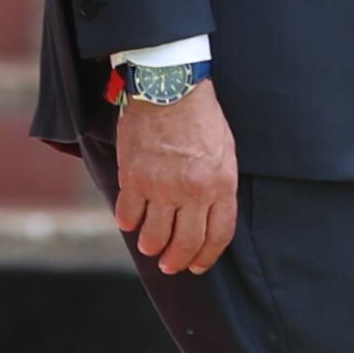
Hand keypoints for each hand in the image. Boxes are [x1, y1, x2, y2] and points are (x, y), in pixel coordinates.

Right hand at [115, 80, 237, 275]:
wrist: (170, 87)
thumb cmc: (200, 117)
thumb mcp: (224, 152)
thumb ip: (219, 186)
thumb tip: (209, 215)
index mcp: (221, 184)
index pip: (218, 235)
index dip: (207, 256)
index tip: (198, 266)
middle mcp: (193, 191)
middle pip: (186, 242)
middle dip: (177, 260)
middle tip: (170, 265)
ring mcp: (162, 186)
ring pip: (154, 235)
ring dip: (151, 246)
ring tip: (149, 247)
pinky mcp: (134, 178)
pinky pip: (129, 214)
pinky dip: (128, 222)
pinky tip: (130, 222)